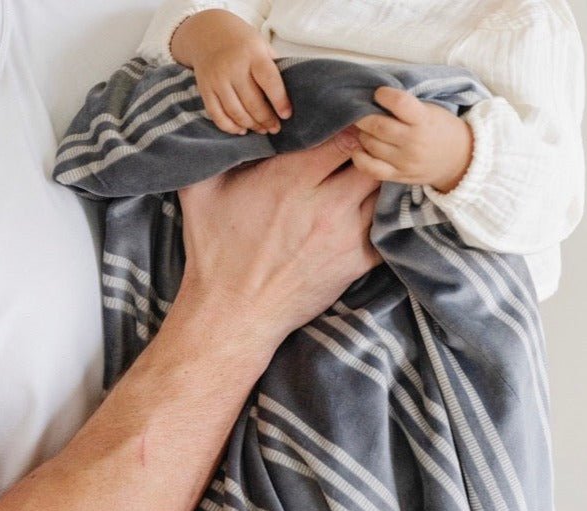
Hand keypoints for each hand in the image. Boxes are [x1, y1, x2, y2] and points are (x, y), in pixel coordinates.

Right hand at [171, 9, 291, 135]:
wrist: (207, 31)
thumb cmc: (241, 42)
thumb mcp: (261, 45)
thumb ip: (272, 68)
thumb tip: (287, 98)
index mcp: (252, 53)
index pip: (269, 82)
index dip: (280, 101)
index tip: (286, 115)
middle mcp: (232, 66)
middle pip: (252, 103)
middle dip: (266, 120)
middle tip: (275, 128)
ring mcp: (216, 79)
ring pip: (236, 113)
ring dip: (251, 126)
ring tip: (261, 129)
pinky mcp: (205, 89)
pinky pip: (217, 116)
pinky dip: (230, 127)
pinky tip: (241, 129)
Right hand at [176, 128, 380, 349]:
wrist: (234, 311)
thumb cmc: (215, 253)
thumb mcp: (201, 192)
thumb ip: (214, 151)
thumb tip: (214, 123)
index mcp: (291, 179)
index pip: (343, 136)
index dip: (350, 125)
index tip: (346, 122)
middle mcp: (325, 204)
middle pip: (371, 161)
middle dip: (370, 151)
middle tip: (363, 148)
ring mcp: (345, 236)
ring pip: (382, 194)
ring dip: (377, 183)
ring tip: (366, 177)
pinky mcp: (355, 264)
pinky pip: (385, 231)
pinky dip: (383, 219)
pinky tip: (370, 212)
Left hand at [353, 86, 474, 192]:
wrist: (457, 161)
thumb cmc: (440, 130)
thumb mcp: (430, 111)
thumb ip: (406, 106)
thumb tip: (374, 100)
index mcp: (424, 120)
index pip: (399, 103)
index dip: (383, 95)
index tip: (379, 94)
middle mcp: (413, 142)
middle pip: (378, 126)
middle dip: (363, 117)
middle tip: (361, 112)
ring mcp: (405, 161)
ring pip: (371, 145)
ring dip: (362, 134)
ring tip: (364, 129)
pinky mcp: (398, 176)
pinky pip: (371, 168)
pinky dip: (359, 157)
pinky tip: (358, 148)